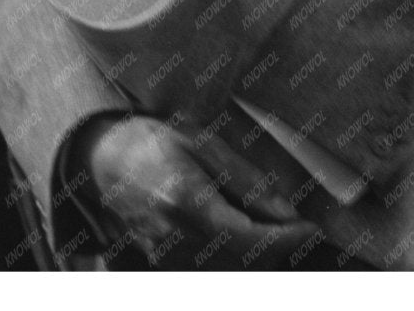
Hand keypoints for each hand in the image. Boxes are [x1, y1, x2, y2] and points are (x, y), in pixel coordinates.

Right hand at [71, 113, 319, 266]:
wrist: (103, 158)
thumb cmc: (151, 142)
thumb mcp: (201, 143)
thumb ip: (245, 180)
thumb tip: (286, 214)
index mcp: (185, 201)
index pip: (250, 238)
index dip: (286, 239)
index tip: (310, 229)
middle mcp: (175, 238)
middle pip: (244, 261)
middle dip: (275, 246)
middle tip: (293, 225)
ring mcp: (167, 258)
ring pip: (230, 270)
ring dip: (256, 254)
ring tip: (266, 227)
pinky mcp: (164, 266)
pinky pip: (211, 271)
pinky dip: (234, 258)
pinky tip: (239, 236)